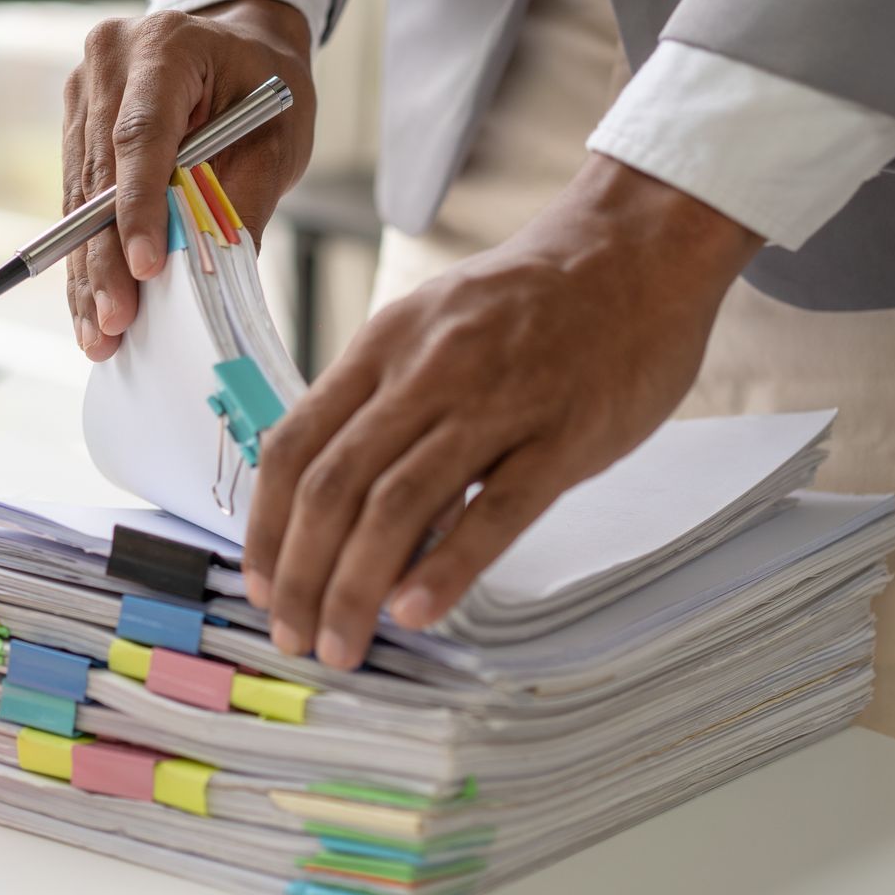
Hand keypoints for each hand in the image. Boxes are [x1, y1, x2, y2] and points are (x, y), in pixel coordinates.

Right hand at [62, 0, 315, 360]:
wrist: (240, 50)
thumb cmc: (267, 90)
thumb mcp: (278, 137)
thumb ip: (242, 197)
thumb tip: (210, 274)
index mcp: (166, 44)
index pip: (140, 134)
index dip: (139, 206)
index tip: (146, 267)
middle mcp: (109, 61)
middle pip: (100, 174)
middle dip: (106, 257)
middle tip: (115, 322)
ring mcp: (83, 93)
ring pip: (79, 197)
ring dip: (88, 269)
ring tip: (99, 333)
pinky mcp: (75, 127)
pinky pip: (77, 202)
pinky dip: (87, 256)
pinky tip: (91, 305)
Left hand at [243, 156, 765, 668]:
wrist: (636, 251)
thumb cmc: (530, 302)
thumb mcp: (430, 327)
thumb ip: (382, 402)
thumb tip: (337, 497)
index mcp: (382, 345)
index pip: (294, 444)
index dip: (265, 524)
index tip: (259, 582)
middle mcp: (426, 372)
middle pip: (333, 485)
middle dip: (301, 574)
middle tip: (293, 634)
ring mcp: (496, 403)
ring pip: (399, 505)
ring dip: (356, 586)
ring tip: (341, 643)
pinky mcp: (564, 436)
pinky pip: (495, 511)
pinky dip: (447, 566)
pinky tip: (416, 610)